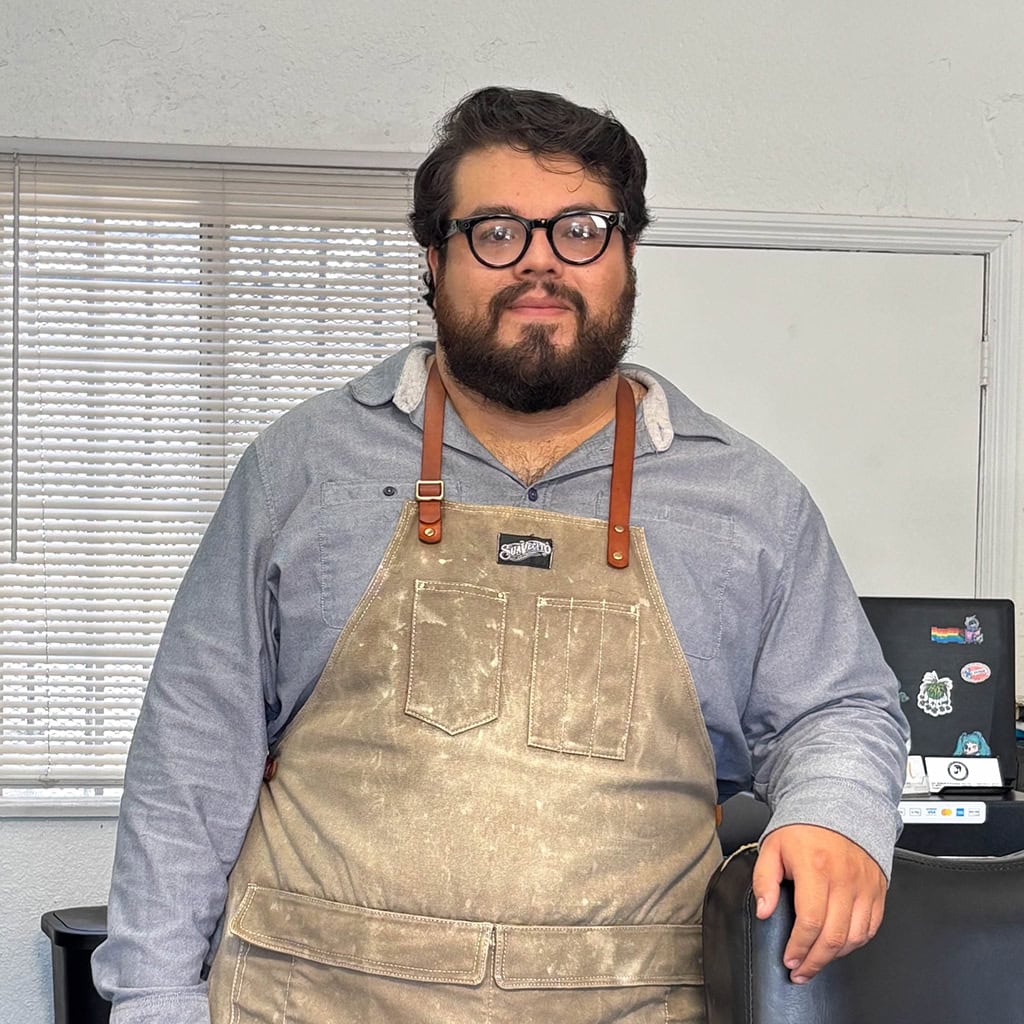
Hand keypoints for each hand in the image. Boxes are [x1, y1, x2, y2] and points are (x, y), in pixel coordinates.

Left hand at [751, 824, 885, 984]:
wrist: (838, 805)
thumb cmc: (803, 828)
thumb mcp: (772, 847)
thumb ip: (763, 880)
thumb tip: (763, 911)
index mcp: (815, 868)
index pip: (810, 921)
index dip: (799, 947)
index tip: (789, 959)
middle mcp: (844, 879)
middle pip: (834, 936)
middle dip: (815, 961)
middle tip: (801, 971)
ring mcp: (864, 886)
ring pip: (855, 937)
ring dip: (834, 956)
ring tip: (816, 962)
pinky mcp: (878, 890)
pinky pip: (871, 927)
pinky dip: (855, 943)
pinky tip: (838, 946)